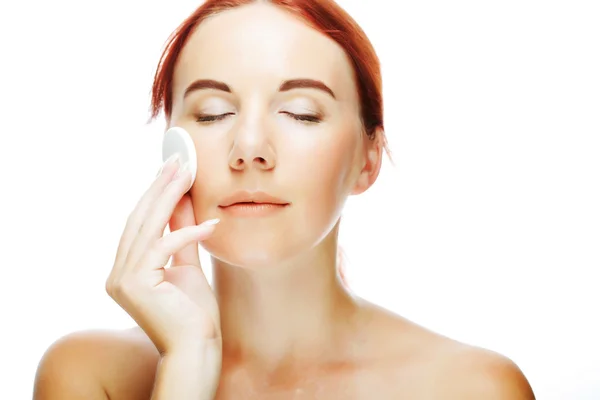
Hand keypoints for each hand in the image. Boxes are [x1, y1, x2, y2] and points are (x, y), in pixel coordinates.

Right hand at [106, 156, 221, 355]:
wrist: (196, 349)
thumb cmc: (194, 314)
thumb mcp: (188, 266)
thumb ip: (181, 235)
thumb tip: (183, 201)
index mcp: (127, 270)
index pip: (140, 224)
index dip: (155, 194)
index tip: (171, 169)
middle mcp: (117, 273)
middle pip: (140, 219)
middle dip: (160, 187)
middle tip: (177, 159)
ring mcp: (121, 279)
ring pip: (148, 227)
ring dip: (170, 197)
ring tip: (188, 174)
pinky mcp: (135, 284)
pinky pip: (163, 247)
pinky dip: (188, 234)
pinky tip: (211, 224)